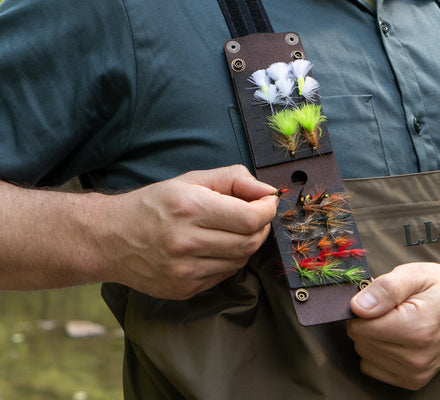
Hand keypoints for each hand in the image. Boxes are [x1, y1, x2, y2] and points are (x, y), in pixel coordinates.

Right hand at [98, 165, 278, 299]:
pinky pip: (224, 275)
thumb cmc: (152, 205)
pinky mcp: (184, 289)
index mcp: (190, 209)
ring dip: (246, 244)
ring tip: (230, 230)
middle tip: (254, 216)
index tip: (267, 203)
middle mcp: (187, 242)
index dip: (267, 211)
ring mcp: (185, 270)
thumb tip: (267, 190)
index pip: (250, 219)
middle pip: (250, 243)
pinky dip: (228, 260)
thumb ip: (233, 179)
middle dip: (261, 227)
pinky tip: (214, 247)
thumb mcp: (191, 179)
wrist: (109, 238)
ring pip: (240, 261)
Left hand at [346, 263, 439, 389]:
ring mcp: (416, 372)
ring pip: (364, 354)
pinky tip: (396, 337)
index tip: (381, 300)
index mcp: (417, 329)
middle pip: (361, 341)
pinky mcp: (413, 380)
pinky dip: (377, 351)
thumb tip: (357, 307)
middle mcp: (417, 357)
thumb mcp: (414, 274)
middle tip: (392, 309)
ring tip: (397, 321)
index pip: (359, 327)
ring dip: (373, 337)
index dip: (363, 309)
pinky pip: (372, 366)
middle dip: (368, 322)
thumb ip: (385, 289)